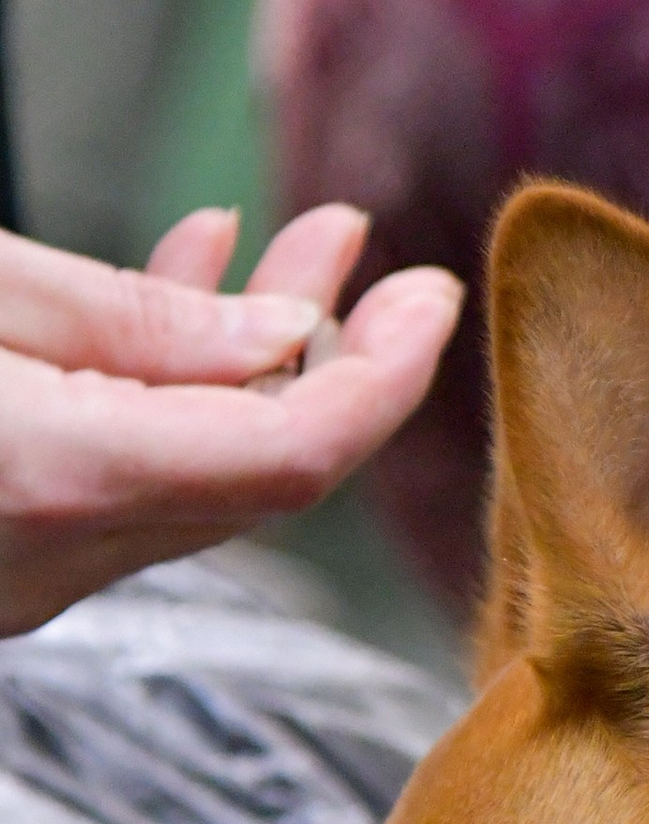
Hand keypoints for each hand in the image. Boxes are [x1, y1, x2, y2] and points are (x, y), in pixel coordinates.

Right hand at [0, 201, 463, 636]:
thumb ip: (131, 318)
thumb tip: (285, 334)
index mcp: (56, 478)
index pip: (290, 454)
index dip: (382, 377)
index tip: (431, 298)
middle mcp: (52, 561)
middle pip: (257, 470)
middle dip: (323, 349)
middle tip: (350, 241)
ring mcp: (28, 581)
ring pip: (197, 482)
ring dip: (251, 368)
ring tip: (290, 250)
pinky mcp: (9, 571)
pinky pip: (130, 493)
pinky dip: (171, 404)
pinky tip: (183, 306)